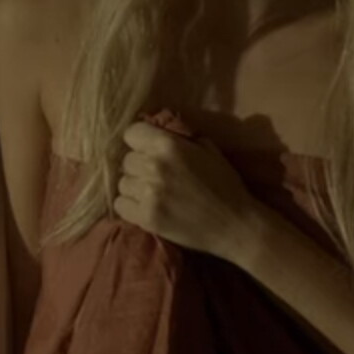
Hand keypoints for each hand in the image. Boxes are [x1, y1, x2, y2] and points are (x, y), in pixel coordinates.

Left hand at [114, 120, 259, 262]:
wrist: (234, 224)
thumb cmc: (224, 184)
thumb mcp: (208, 149)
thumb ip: (180, 137)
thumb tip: (159, 129)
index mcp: (168, 145)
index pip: (131, 133)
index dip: (140, 141)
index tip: (147, 149)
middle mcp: (154, 166)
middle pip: (126, 160)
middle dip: (139, 166)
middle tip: (155, 176)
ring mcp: (147, 194)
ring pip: (122, 183)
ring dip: (134, 187)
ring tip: (153, 194)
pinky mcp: (145, 218)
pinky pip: (120, 205)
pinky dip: (130, 206)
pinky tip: (147, 207)